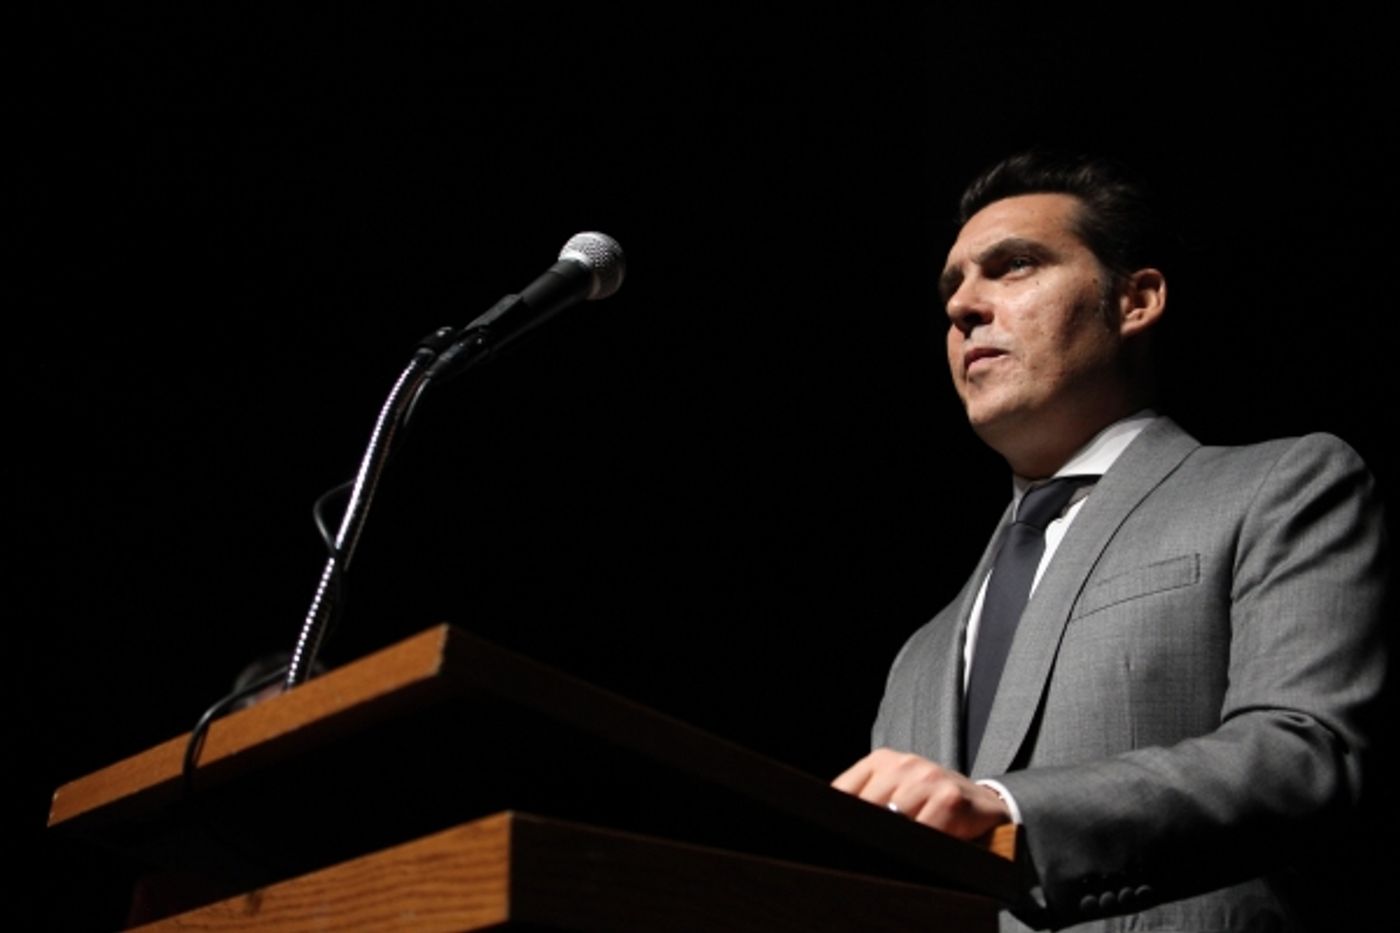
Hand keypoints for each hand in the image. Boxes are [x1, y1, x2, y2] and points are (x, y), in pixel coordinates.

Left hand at [832, 748, 1011, 839]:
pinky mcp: (950, 798)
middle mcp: (903, 764)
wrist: (985, 805)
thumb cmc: (932, 806)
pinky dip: (919, 850)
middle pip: (865, 810)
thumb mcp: (896, 795)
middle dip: (863, 837)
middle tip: (867, 857)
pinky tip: (924, 854)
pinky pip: (922, 833)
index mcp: (881, 761)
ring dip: (892, 846)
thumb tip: (830, 832)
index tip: (837, 842)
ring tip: (897, 857)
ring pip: (892, 823)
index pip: (842, 792)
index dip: (837, 822)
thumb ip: (867, 805)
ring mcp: (927, 778)